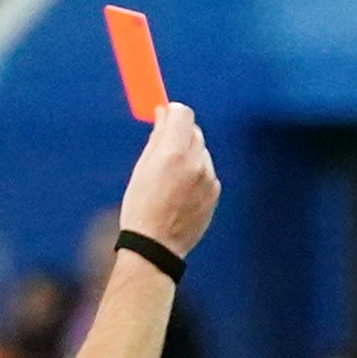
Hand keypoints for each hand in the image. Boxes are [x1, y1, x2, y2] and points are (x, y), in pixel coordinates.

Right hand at [120, 101, 217, 253]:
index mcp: (173, 153)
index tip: (165, 115)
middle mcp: (195, 162)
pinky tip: (181, 192)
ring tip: (170, 178)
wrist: (156, 245)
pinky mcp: (215, 192)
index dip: (173, 112)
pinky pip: (207, 172)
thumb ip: (157, 137)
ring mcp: (208, 178)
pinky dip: (196, 174)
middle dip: (180, 133)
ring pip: (201, 152)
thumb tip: (164, 113)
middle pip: (194, 131)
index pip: (183, 114)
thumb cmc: (141, 206)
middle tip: (165, 147)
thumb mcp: (142, 167)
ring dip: (189, 155)